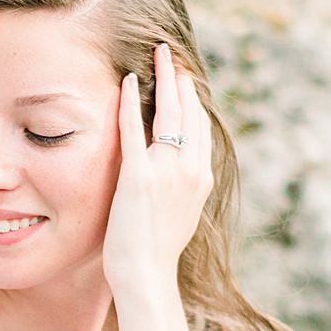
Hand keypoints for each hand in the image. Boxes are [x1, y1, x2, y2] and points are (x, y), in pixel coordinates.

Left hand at [102, 41, 213, 302]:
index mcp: (201, 178)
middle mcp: (190, 170)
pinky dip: (132, 102)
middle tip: (171, 56)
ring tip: (158, 56)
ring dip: (164, 80)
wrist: (147, 275)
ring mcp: (166, 171)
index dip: (193, 100)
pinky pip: (135, 129)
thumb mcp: (179, 215)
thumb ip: (181, 189)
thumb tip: (177, 175)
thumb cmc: (156, 252)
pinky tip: (128, 81)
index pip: (201, 128)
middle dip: (181, 80)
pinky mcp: (138, 176)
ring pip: (169, 114)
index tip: (185, 80)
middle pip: (190, 113)